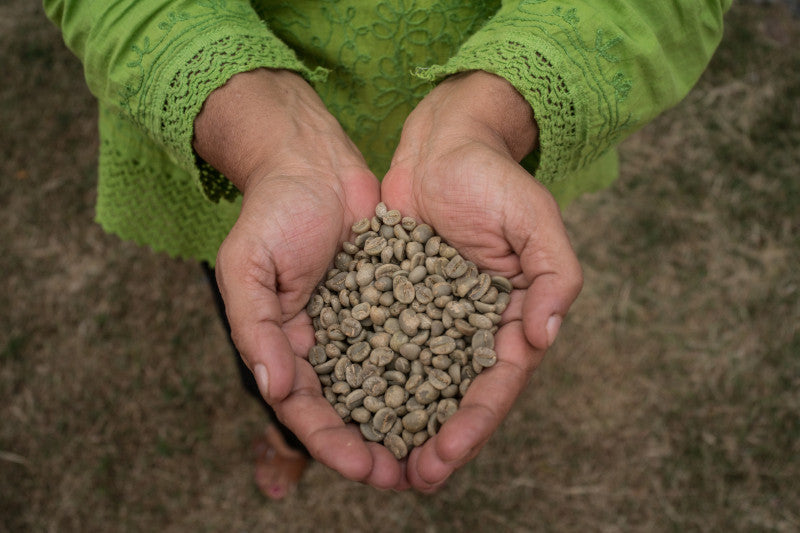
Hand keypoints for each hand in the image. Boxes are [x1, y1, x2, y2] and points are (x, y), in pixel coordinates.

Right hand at [193, 69, 401, 488]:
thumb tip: (275, 387)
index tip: (364, 467)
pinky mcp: (399, 298)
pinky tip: (459, 389)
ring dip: (410, 419)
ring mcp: (366, 323)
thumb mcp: (248, 267)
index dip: (332, 442)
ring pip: (390, 382)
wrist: (313, 162)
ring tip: (439, 449)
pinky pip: (417, 338)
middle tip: (408, 477)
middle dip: (376, 445)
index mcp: (287, 345)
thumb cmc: (272, 212)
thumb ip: (255, 327)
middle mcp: (328, 344)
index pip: (307, 408)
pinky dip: (433, 366)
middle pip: (352, 408)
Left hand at [381, 71, 582, 490]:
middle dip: (436, 439)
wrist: (442, 144)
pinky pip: (381, 344)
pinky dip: (369, 377)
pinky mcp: (395, 299)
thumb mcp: (535, 219)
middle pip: (455, 395)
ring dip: (400, 422)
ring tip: (376, 460)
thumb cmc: (494, 179)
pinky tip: (348, 406)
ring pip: (416, 380)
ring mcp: (431, 316)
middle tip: (410, 479)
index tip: (445, 458)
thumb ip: (553, 275)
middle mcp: (471, 327)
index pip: (497, 384)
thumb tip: (544, 336)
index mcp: (512, 317)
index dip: (474, 424)